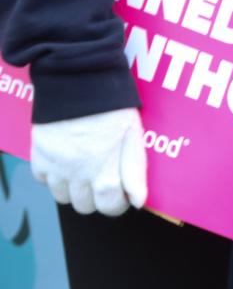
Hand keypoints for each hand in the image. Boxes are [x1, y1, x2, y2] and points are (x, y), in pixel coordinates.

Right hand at [30, 108, 148, 216]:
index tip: (119, 192)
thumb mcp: (134, 140)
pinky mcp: (39, 154)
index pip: (109, 207)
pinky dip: (52, 175)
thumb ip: (135, 173)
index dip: (116, 203)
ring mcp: (56, 166)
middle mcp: (79, 175)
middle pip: (84, 206)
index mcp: (105, 173)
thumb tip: (137, 202)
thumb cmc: (112, 109)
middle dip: (95, 197)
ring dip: (73, 189)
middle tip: (101, 178)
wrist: (79, 81)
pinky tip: (64, 162)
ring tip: (83, 170)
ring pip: (62, 196)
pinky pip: (42, 179)